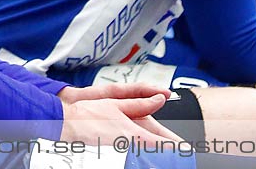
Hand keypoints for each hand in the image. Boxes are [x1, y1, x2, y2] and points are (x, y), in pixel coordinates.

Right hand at [58, 83, 177, 146]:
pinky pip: (136, 156)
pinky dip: (145, 154)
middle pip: (158, 153)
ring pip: (148, 156)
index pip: (164, 145)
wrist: (67, 125)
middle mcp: (131, 146)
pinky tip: (147, 152)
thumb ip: (140, 103)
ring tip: (169, 153)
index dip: (178, 149)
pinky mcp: (117, 155)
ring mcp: (124, 153)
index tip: (189, 151)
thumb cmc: (88, 114)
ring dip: (157, 154)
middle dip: (170, 152)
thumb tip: (159, 99)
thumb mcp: (116, 103)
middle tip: (182, 152)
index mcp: (135, 133)